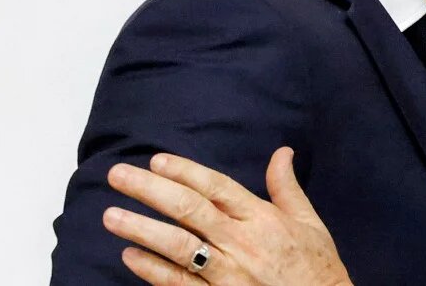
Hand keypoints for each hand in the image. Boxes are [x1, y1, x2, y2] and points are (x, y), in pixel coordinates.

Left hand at [103, 147, 351, 285]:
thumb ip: (287, 187)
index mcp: (262, 218)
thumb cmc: (315, 266)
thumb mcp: (309, 222)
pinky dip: (152, 270)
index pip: (217, 187)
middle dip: (150, 190)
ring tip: (110, 215)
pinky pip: (178, 283)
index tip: (156, 160)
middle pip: (189, 210)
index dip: (185, 172)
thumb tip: (281, 152)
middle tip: (118, 175)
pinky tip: (129, 256)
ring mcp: (227, 273)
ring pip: (178, 246)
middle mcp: (241, 242)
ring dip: (141, 229)